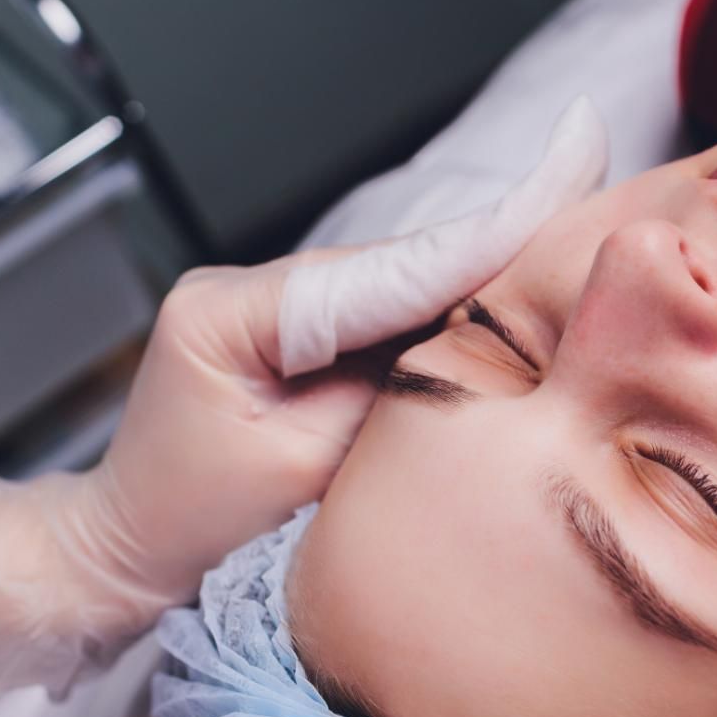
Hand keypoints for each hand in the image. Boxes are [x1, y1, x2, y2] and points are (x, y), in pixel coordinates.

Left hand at [0, 98, 606, 696]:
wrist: (120, 553)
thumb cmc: (189, 527)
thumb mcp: (300, 475)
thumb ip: (388, 404)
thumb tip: (471, 355)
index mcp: (234, 310)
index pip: (389, 270)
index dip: (488, 230)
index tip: (571, 163)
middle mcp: (252, 289)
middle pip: (400, 264)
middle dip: (500, 238)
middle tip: (596, 178)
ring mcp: (273, 308)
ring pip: (399, 287)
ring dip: (479, 278)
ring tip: (573, 247)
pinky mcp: (294, 338)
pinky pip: (384, 319)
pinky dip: (444, 318)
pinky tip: (509, 307)